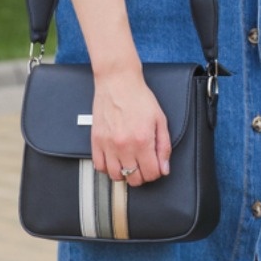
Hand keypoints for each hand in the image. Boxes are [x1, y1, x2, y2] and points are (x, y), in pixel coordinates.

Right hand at [91, 68, 171, 187]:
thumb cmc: (139, 97)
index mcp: (143, 140)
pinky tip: (115, 160)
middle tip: (143, 165)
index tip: (156, 167)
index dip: (156, 172)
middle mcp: (124, 145)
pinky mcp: (96, 141)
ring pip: (116, 176)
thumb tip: (164, 168)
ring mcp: (108, 144)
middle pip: (133, 178)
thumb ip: (164, 146)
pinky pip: (99, 166)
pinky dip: (107, 167)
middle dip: (142, 175)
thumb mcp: (160, 119)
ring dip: (125, 173)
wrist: (118, 82)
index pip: (151, 173)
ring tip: (129, 163)